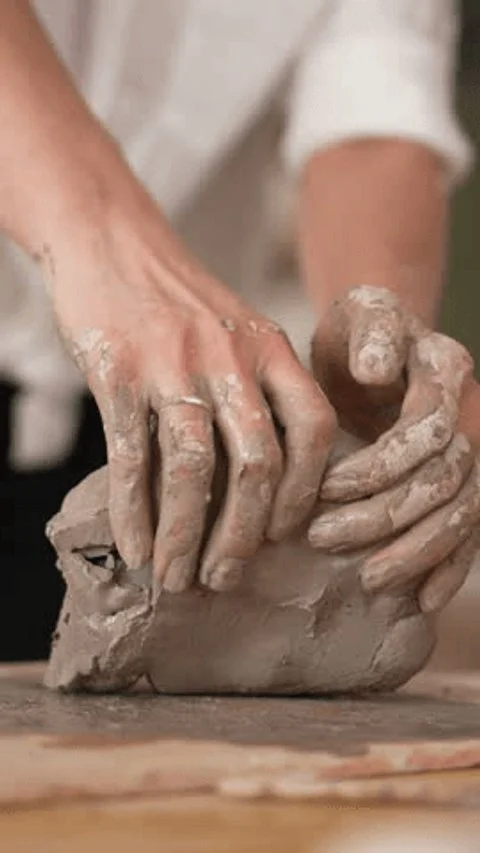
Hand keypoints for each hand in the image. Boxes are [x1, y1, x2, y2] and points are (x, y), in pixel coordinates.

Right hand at [44, 169, 334, 593]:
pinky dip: (134, 513)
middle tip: (228, 579)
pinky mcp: (117, 370)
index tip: (287, 536)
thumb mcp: (239, 329)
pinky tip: (134, 547)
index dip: (309, 492)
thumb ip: (260, 388)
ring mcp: (173, 362)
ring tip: (177, 578)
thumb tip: (262, 482)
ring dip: (187, 536)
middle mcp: (230, 355)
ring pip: (194, 468)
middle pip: (259, 462)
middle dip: (245, 535)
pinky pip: (131, 457)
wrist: (109, 237)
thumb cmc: (177, 298)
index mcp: (271, 346)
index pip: (315, 428)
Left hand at [309, 285, 479, 612]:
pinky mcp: (457, 484)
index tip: (325, 487)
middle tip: (324, 537)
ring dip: (415, 549)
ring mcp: (467, 451)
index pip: (427, 429)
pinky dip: (450, 566)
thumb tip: (376, 370)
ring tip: (369, 577)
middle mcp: (467, 412)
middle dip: (385, 514)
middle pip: (443, 478)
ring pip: (460, 512)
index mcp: (446, 368)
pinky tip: (424, 599)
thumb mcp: (359, 314)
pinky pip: (468, 531)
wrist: (373, 349)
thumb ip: (372, 333)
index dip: (381, 464)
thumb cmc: (358, 333)